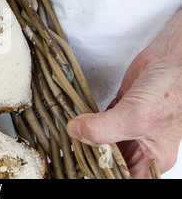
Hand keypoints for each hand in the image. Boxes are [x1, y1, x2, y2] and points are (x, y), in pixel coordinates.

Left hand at [67, 9, 181, 177]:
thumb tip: (75, 132)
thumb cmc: (170, 89)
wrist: (171, 58)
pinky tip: (71, 123)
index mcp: (152, 158)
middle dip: (88, 158)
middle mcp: (140, 145)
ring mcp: (127, 126)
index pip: (123, 177)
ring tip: (63, 141)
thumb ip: (103, 129)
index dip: (101, 174)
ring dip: (83, 139)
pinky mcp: (117, 109)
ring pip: (100, 140)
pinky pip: (96, 121)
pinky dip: (84, 122)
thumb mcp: (136, 117)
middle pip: (108, 160)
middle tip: (64, 156)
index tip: (79, 167)